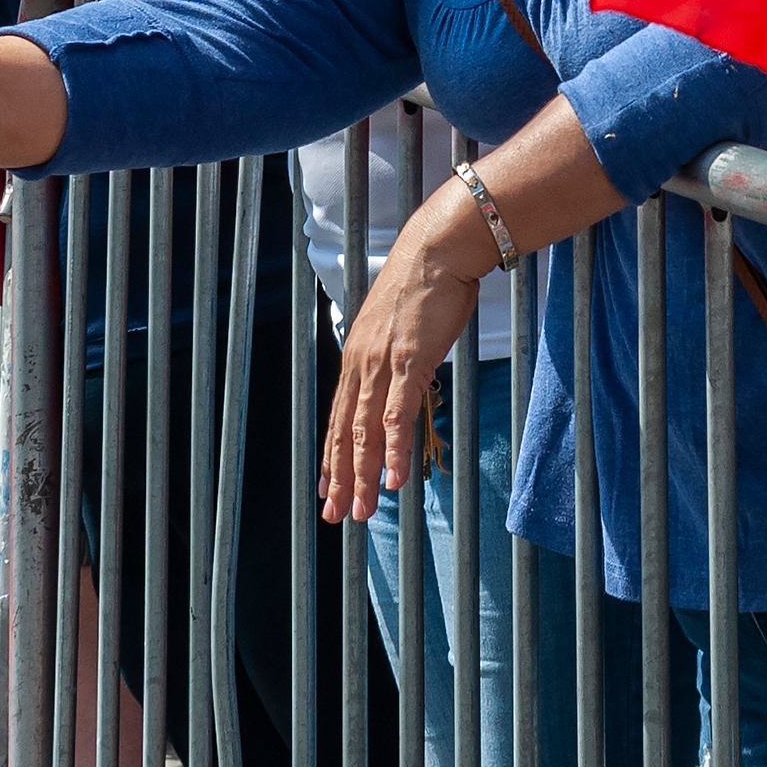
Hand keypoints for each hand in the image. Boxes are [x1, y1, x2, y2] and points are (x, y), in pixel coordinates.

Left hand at [320, 191, 499, 521]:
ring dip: (362, 475)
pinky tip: (393, 478)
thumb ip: (393, 353)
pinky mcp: (409, 363)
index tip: (328, 486)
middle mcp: (360, 365)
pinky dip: (394, 450)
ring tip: (362, 511)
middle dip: (339, 478)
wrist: (438, 250)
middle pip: (345, 432)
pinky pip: (398, 416)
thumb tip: (398, 372)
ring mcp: (382, 365)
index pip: (339, 417)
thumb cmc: (424, 284)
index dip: (332, 455)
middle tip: (335, 516)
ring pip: (365, 432)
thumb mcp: (399, 325)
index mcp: (357, 358)